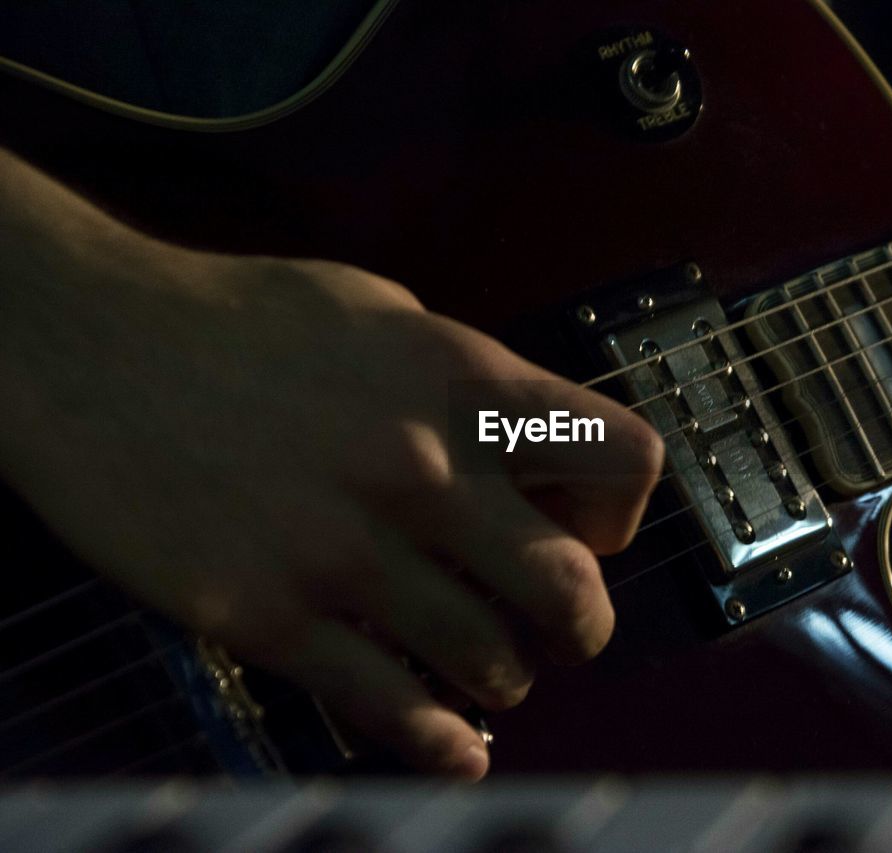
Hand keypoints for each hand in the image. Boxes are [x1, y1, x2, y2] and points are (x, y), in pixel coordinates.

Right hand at [0, 206, 662, 778]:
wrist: (88, 345)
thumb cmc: (242, 319)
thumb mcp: (386, 313)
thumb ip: (471, 384)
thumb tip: (535, 455)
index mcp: (465, 382)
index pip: (625, 461)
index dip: (619, 512)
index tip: (581, 527)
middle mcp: (425, 469)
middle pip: (572, 590)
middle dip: (581, 627)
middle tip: (557, 632)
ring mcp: (348, 549)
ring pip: (492, 663)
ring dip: (502, 678)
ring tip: (482, 666)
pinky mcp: (269, 615)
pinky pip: (391, 708)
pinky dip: (440, 744)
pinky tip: (454, 748)